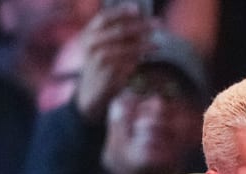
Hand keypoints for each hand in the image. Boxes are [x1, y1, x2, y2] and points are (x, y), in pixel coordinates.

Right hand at [74, 6, 149, 121]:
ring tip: (156, 43)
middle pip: (120, 30)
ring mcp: (99, 59)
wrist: (90, 92)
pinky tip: (150, 54)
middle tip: (157, 23)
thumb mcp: (100, 47)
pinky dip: (141, 57)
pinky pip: (129, 62)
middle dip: (141, 26)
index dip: (121, 11)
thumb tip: (141, 23)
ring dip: (145, 44)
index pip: (104, 18)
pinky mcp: (108, 72)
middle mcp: (91, 44)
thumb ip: (115, 35)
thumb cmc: (100, 65)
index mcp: (88, 34)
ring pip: (127, 47)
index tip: (138, 9)